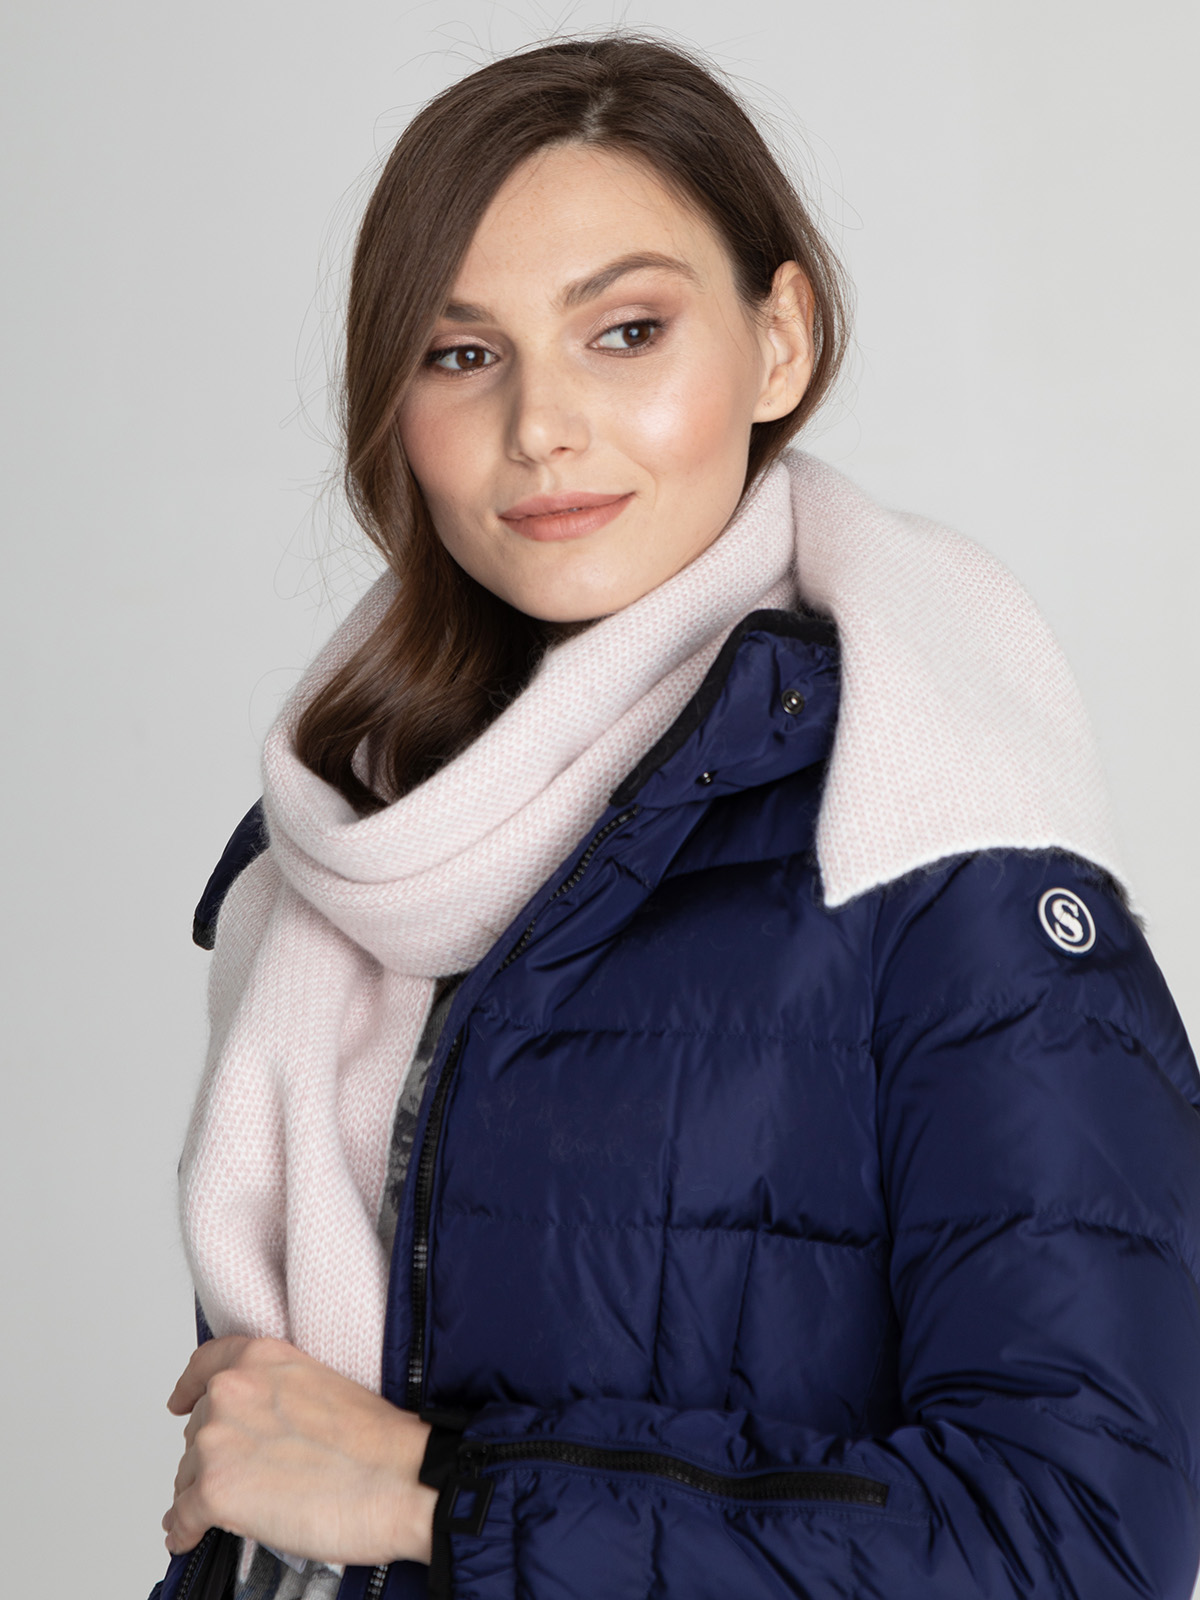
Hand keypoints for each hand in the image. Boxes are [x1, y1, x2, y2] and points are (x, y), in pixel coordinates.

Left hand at [163, 1336, 437, 1566]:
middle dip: (213, 1454)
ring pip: (188, 1474)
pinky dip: (184, 1530)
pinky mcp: (215, 1491)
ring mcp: (219, 1439)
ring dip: (201, 1493)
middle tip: (246, 1476)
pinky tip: (190, 1536)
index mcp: (262, 1357)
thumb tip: (258, 1427)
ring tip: (227, 1512)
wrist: (401, 1479)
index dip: (189, 1388)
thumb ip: (276, 1394)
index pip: (206, 1365)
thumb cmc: (376, 1443)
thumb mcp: (321, 1386)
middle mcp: (232, 1390)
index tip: (181, 1402)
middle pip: (198, 1428)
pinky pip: (181, 1517)